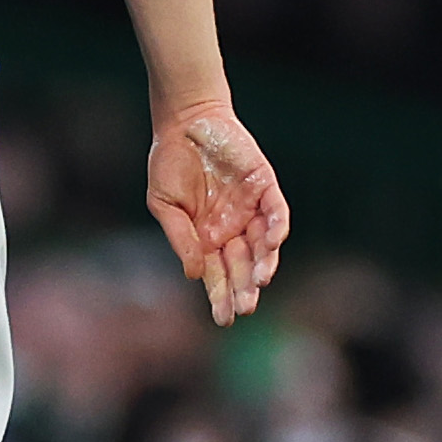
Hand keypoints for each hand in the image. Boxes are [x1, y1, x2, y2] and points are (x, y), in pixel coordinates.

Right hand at [145, 99, 289, 327]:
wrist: (186, 122)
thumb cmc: (169, 163)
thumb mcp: (164, 204)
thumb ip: (181, 238)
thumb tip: (195, 274)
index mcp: (206, 238)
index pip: (217, 275)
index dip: (220, 296)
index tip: (223, 319)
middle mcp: (231, 229)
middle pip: (242, 267)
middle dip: (243, 289)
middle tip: (244, 308)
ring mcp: (250, 210)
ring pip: (263, 246)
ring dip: (263, 265)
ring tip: (259, 282)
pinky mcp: (265, 188)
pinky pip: (276, 213)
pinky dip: (276, 228)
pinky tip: (272, 243)